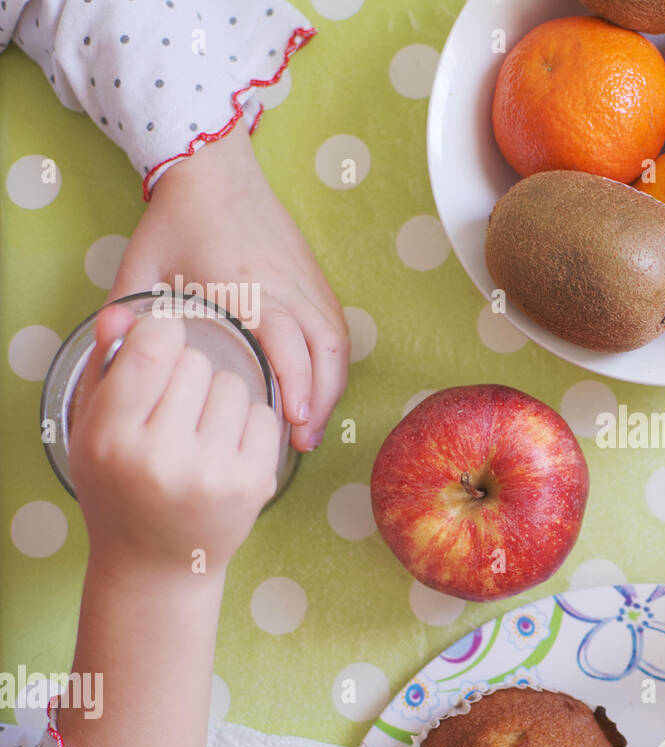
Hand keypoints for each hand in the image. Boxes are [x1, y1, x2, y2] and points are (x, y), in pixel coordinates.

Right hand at [68, 304, 280, 574]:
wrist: (156, 561)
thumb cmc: (120, 485)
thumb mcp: (94, 429)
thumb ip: (107, 366)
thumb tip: (124, 312)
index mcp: (112, 439)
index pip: (153, 350)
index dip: (161, 333)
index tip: (161, 344)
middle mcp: (162, 458)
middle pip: (196, 363)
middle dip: (188, 372)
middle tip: (173, 407)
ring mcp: (213, 473)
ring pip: (234, 385)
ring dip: (219, 396)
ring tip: (198, 429)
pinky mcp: (254, 484)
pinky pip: (264, 415)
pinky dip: (247, 423)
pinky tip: (224, 447)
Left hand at [106, 127, 348, 451]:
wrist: (215, 170)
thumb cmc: (178, 218)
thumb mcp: (142, 267)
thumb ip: (126, 315)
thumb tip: (110, 363)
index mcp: (245, 283)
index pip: (285, 338)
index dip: (293, 383)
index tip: (290, 421)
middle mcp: (286, 285)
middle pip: (325, 350)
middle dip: (319, 400)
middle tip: (302, 440)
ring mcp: (306, 282)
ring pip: (337, 343)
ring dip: (330, 387)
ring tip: (311, 424)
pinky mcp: (316, 280)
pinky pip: (336, 329)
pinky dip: (333, 365)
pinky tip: (319, 389)